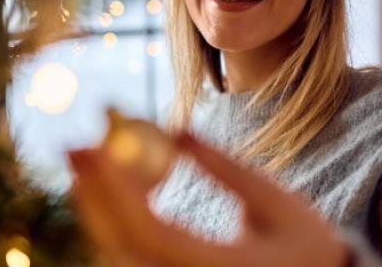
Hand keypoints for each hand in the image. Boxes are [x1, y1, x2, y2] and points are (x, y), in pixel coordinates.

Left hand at [67, 132, 350, 266]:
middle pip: (122, 244)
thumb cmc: (305, 246)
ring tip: (88, 156)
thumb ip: (226, 169)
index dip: (116, 189)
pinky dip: (114, 216)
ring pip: (119, 250)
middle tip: (76, 145)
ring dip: (97, 202)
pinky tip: (110, 183)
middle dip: (94, 191)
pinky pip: (131, 251)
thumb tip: (175, 129)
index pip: (150, 232)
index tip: (95, 145)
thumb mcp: (276, 203)